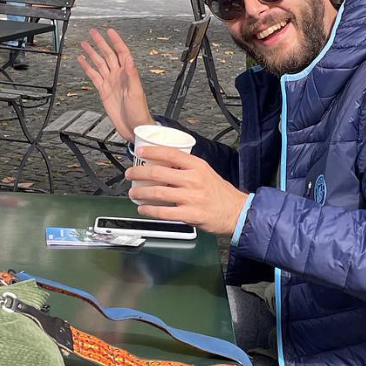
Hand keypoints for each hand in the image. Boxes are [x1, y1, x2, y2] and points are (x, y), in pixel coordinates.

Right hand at [77, 27, 152, 141]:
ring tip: (84, 42)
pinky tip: (82, 60)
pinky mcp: (104, 90)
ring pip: (99, 63)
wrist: (133, 127)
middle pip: (108, 54)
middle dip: (101, 42)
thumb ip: (132, 74)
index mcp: (127, 73)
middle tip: (92, 32)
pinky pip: (94, 76)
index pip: (121, 52)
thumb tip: (129, 59)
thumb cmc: (139, 111)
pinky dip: (87, 67)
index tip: (109, 31)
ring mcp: (110, 82)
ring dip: (92, 52)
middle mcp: (118, 75)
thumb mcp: (136, 92)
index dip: (116, 41)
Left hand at [126, 146, 247, 236]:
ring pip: (158, 193)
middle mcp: (193, 180)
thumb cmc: (220, 193)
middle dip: (139, 173)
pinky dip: (149, 210)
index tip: (140, 151)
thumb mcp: (206, 172)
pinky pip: (163, 212)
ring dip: (141, 192)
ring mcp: (191, 198)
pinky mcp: (190, 214)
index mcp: (197, 166)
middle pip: (158, 173)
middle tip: (130, 174)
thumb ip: (187, 168)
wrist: (236, 212)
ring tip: (133, 193)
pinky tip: (143, 208)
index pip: (171, 154)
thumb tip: (164, 164)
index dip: (152, 151)